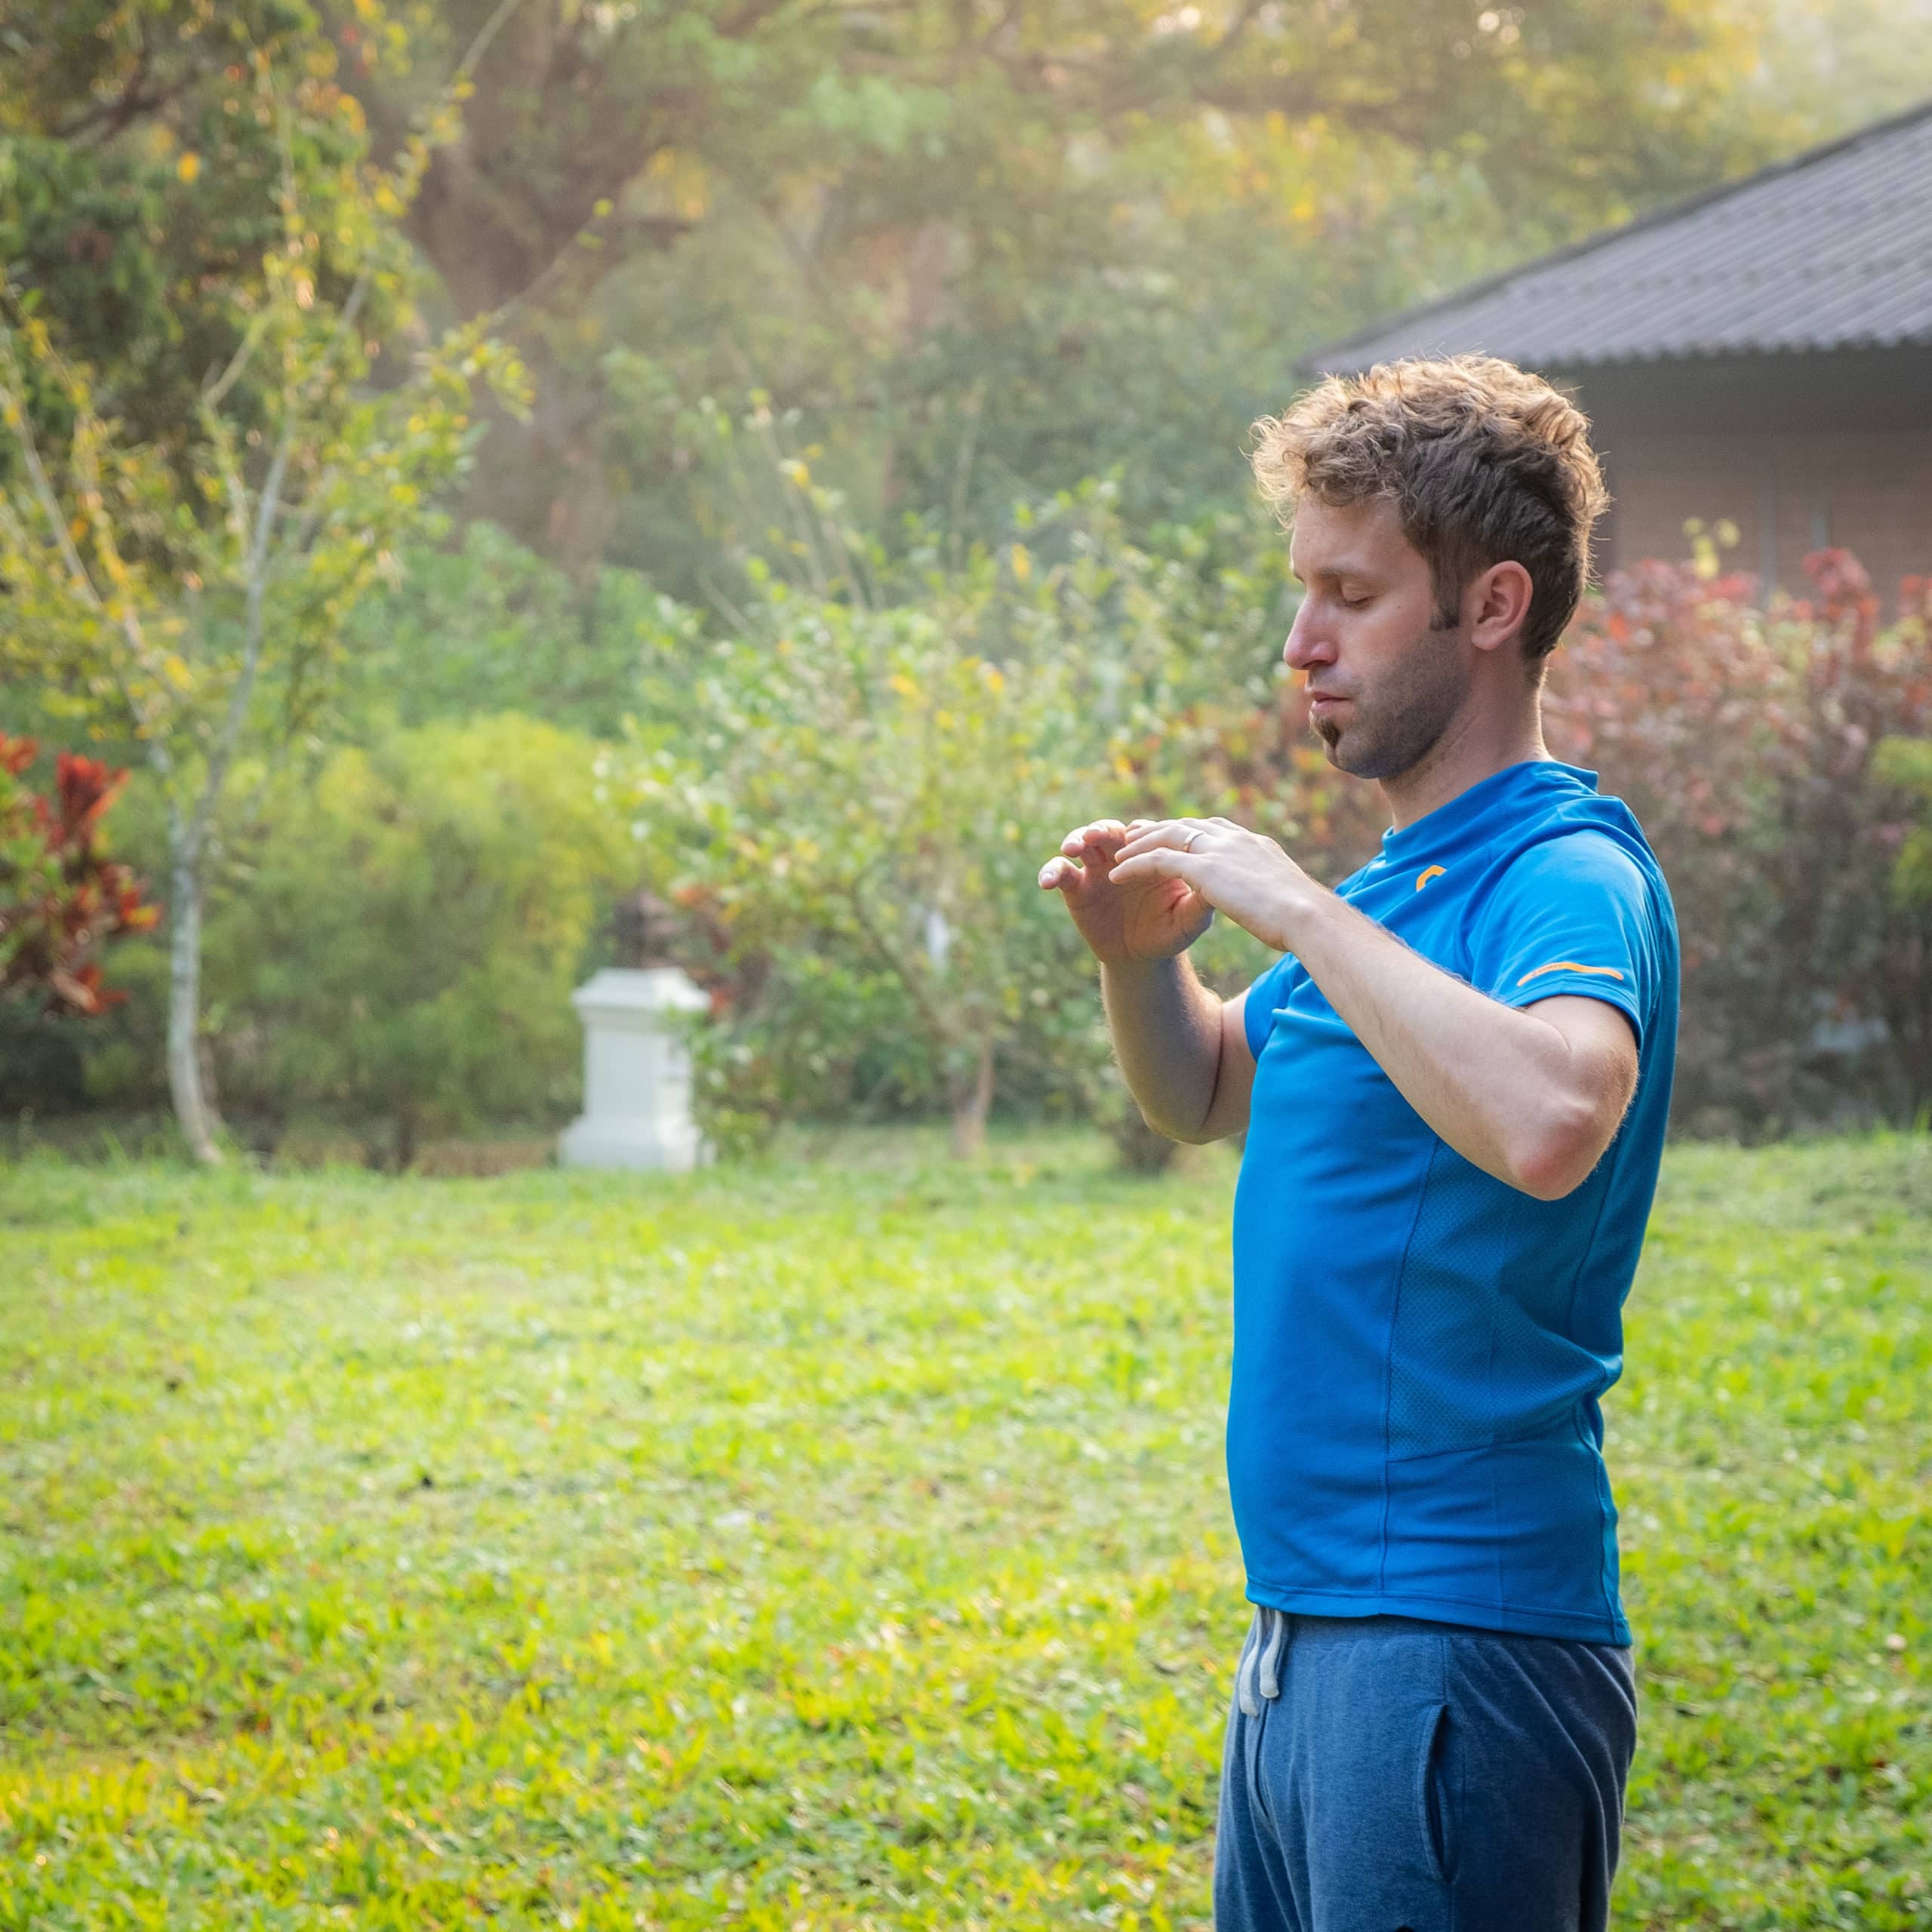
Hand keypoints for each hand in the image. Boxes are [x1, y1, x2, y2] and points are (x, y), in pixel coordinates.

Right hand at [1038, 817, 1214, 965]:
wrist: (1141, 958)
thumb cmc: (1170, 932)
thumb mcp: (1190, 920)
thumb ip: (1201, 900)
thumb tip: (1214, 882)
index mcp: (1153, 854)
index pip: (1146, 834)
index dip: (1139, 835)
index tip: (1134, 840)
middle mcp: (1123, 855)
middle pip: (1110, 831)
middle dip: (1101, 829)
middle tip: (1095, 835)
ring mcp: (1098, 868)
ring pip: (1083, 843)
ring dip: (1076, 839)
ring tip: (1073, 848)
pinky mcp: (1077, 886)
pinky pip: (1061, 873)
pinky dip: (1052, 871)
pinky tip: (1046, 881)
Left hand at [1106, 817, 1315, 954]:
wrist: (1307, 915)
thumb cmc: (1305, 917)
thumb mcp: (1287, 897)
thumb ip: (1273, 890)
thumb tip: (1281, 900)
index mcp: (1253, 844)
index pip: (1214, 829)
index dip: (1188, 831)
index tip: (1172, 835)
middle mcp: (1234, 839)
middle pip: (1186, 825)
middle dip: (1158, 828)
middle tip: (1134, 832)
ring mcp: (1218, 850)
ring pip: (1167, 837)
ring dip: (1139, 844)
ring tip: (1117, 852)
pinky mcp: (1203, 868)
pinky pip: (1157, 861)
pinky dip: (1134, 866)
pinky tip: (1116, 875)